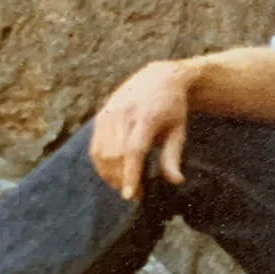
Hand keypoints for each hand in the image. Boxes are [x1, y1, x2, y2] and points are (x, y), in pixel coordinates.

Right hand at [89, 60, 191, 200]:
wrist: (160, 77)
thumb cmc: (173, 108)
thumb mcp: (179, 130)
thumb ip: (173, 156)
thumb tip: (176, 181)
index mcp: (146, 117)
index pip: (133, 150)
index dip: (130, 174)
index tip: (130, 196)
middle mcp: (124, 114)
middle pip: (115, 155)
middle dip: (122, 180)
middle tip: (135, 194)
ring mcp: (109, 114)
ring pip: (102, 153)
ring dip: (110, 175)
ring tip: (124, 186)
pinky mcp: (101, 116)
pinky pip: (95, 147)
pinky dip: (101, 165)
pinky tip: (112, 174)